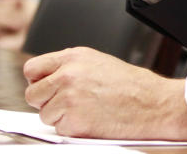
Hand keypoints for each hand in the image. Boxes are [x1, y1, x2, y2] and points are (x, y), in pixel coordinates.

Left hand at [24, 47, 186, 140]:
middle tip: (66, 104)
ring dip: (60, 117)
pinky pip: (59, 130)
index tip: (45, 88)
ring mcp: (69, 98)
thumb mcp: (98, 62)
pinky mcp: (73, 121)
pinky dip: (72, 130)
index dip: (38, 81)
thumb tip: (48, 79)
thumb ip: (70, 67)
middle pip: (33, 94)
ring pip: (45, 114)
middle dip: (46, 102)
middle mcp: (68, 75)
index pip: (33, 69)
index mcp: (73, 57)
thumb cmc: (132, 85)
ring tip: (85, 111)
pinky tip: (91, 121)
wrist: (153, 103)